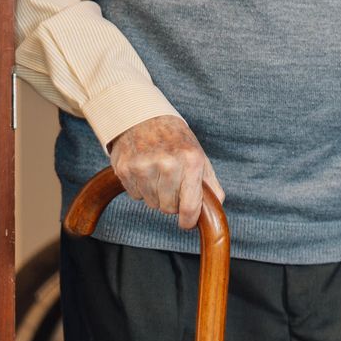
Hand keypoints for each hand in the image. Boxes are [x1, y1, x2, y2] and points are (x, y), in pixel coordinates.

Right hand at [108, 114, 224, 230]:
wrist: (142, 117)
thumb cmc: (176, 140)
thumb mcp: (199, 156)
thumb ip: (210, 184)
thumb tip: (216, 207)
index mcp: (191, 161)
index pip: (190, 206)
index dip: (188, 220)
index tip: (186, 223)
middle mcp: (167, 164)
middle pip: (169, 208)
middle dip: (172, 203)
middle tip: (172, 185)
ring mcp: (143, 167)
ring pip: (152, 204)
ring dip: (156, 196)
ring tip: (158, 175)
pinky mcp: (125, 169)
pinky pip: (135, 195)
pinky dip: (141, 189)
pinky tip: (144, 172)